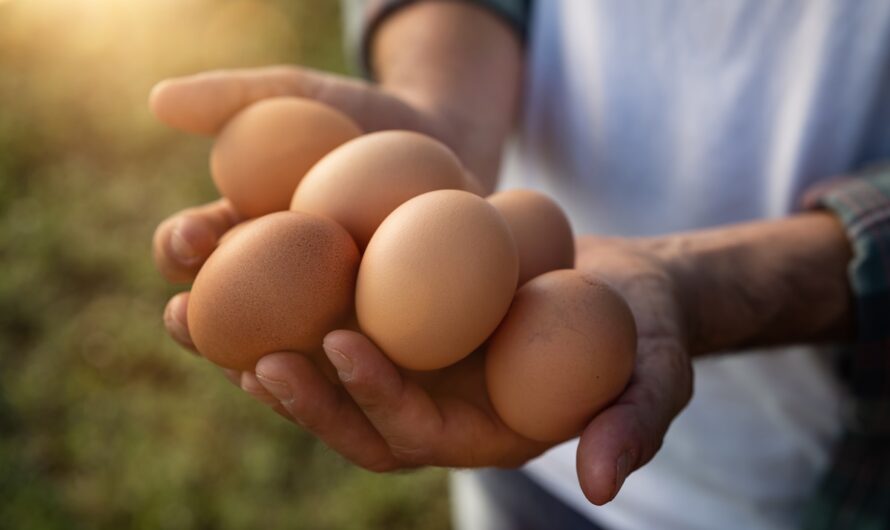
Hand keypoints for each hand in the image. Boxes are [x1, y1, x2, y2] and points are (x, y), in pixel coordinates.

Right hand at [152, 64, 500, 344]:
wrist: (452, 144)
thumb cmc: (367, 117)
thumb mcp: (305, 97)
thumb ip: (234, 97)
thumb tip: (159, 100)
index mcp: (244, 242)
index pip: (193, 254)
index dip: (177, 249)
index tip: (190, 238)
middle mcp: (279, 296)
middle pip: (227, 329)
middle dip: (200, 332)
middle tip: (190, 321)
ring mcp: (331, 328)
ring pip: (292, 369)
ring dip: (268, 377)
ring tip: (264, 366)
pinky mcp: (389, 351)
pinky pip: (368, 376)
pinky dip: (354, 376)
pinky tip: (349, 357)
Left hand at [238, 235, 692, 503]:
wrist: (621, 286)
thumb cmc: (642, 328)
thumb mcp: (657, 370)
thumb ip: (635, 424)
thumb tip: (604, 486)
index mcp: (479, 433)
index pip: (414, 432)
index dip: (374, 397)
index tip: (339, 344)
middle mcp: (432, 409)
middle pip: (348, 416)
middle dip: (298, 394)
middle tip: (246, 353)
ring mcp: (412, 367)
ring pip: (326, 371)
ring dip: (264, 349)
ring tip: (203, 316)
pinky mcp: (398, 322)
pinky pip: (335, 312)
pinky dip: (287, 296)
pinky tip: (246, 256)